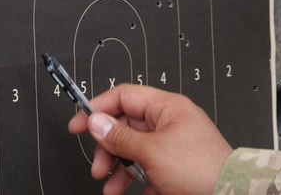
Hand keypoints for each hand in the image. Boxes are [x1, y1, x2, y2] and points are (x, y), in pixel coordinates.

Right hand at [67, 84, 232, 194]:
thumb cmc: (202, 169)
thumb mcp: (152, 151)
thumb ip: (121, 136)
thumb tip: (96, 121)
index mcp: (167, 107)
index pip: (125, 96)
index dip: (98, 108)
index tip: (78, 125)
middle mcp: (170, 122)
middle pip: (126, 126)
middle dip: (108, 147)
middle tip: (98, 165)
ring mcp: (173, 146)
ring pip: (134, 151)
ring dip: (118, 169)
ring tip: (110, 187)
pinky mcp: (176, 168)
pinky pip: (147, 170)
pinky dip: (136, 183)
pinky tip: (132, 194)